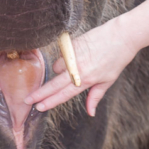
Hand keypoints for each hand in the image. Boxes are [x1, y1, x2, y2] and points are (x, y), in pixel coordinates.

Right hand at [24, 16, 138, 115]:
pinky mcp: (71, 44)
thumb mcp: (108, 81)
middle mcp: (77, 68)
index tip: (39, 107)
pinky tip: (74, 57)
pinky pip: (61, 56)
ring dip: (58, 72)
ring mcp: (73, 55)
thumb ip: (96, 96)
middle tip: (27, 99)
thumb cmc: (117, 59)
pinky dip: (64, 59)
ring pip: (56, 68)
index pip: (64, 94)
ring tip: (73, 68)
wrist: (121, 36)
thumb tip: (90, 113)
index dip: (50, 102)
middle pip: (53, 84)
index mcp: (87, 79)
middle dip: (39, 93)